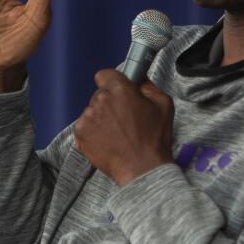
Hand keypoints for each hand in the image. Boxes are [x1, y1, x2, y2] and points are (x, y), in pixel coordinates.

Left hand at [74, 70, 173, 185]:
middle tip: (124, 119)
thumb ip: (148, 86)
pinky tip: (108, 142)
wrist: (142, 169)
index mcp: (119, 89)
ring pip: (92, 112)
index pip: (104, 74)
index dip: (112, 82)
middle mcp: (100, 100)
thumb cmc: (154, 140)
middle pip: (99, 95)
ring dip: (101, 119)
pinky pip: (84, 128)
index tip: (118, 92)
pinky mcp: (80, 134)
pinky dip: (93, 134)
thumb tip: (139, 81)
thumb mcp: (163, 105)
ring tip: (117, 134)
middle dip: (110, 103)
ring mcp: (88, 118)